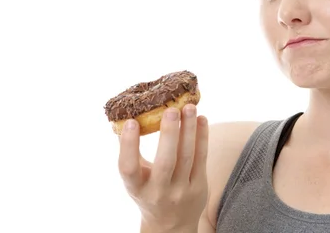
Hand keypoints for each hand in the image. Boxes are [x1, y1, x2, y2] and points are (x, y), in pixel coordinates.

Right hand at [118, 104, 208, 231]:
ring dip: (189, 130)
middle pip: (165, 162)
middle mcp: (159, 192)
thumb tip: (127, 116)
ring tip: (189, 107)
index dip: (128, 145)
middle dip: (169, 134)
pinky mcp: (199, 187)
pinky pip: (202, 158)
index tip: (131, 122)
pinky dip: (202, 137)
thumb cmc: (148, 192)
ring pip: (187, 157)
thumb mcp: (135, 179)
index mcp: (137, 188)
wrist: (170, 224)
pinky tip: (201, 119)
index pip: (128, 168)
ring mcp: (181, 190)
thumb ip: (132, 154)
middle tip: (171, 110)